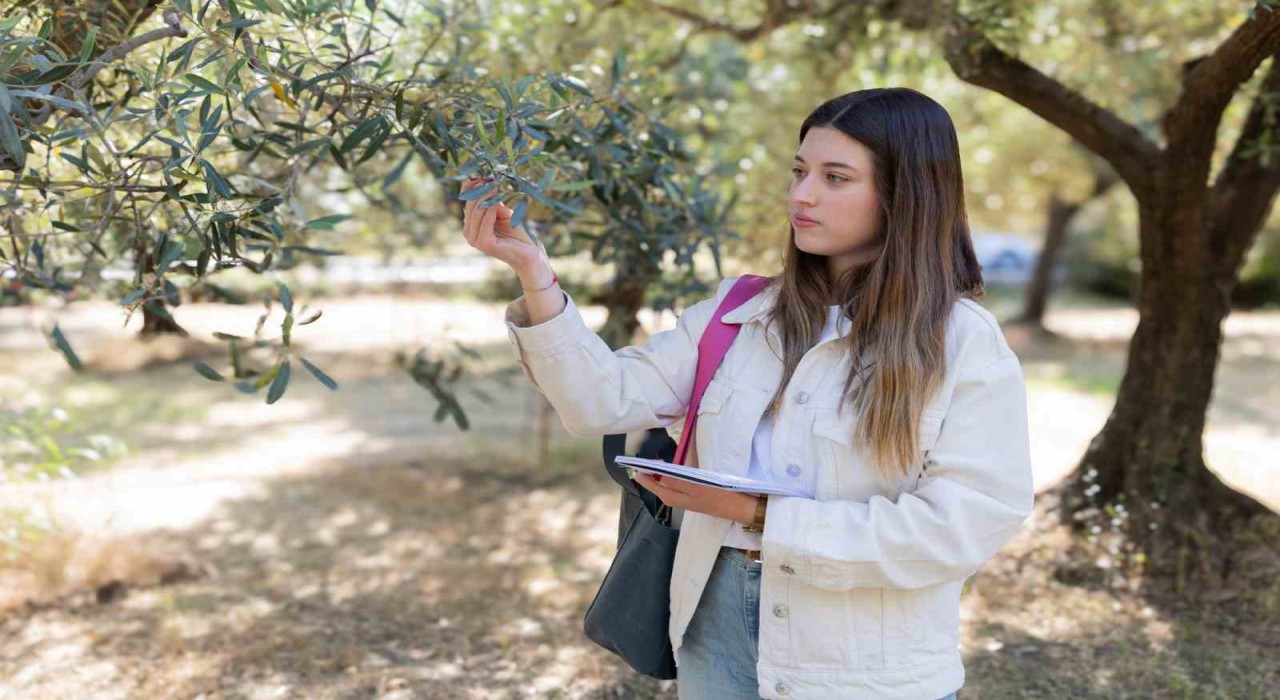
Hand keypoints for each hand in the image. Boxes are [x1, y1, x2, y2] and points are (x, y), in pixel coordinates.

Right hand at [459, 177, 541, 270]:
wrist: (529, 253)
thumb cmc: (517, 233)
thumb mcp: (502, 212)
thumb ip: (492, 200)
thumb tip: (485, 180)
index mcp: (470, 224)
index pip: (466, 200)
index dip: (472, 185)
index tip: (483, 172)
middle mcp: (468, 232)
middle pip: (470, 205)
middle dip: (480, 189)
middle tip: (490, 177)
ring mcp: (474, 240)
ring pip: (476, 212)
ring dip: (485, 197)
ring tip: (494, 185)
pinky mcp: (484, 244)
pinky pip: (484, 223)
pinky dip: (490, 211)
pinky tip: (496, 202)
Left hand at [633, 473, 758, 524]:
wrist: (742, 508)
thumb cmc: (724, 494)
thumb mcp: (701, 484)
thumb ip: (680, 480)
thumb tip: (662, 475)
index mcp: (682, 497)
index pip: (660, 486)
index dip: (649, 476)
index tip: (641, 467)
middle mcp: (683, 502)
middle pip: (661, 492)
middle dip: (650, 481)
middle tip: (642, 469)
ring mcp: (690, 503)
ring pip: (669, 493)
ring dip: (659, 484)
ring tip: (652, 473)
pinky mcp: (696, 502)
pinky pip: (677, 494)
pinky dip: (670, 487)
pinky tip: (670, 480)